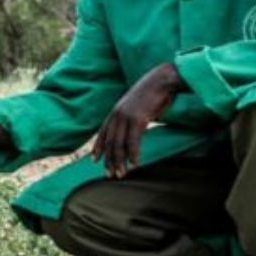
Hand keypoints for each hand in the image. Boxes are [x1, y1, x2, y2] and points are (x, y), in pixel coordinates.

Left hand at [91, 63, 185, 178]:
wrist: (162, 80)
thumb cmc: (152, 93)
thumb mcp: (136, 106)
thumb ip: (130, 117)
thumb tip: (132, 128)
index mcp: (115, 111)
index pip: (102, 133)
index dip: (98, 147)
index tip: (94, 160)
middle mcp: (117, 114)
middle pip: (110, 142)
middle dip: (109, 160)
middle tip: (110, 175)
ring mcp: (127, 117)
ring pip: (119, 144)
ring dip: (120, 161)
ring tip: (121, 174)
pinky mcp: (138, 119)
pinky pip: (133, 141)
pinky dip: (133, 154)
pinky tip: (135, 164)